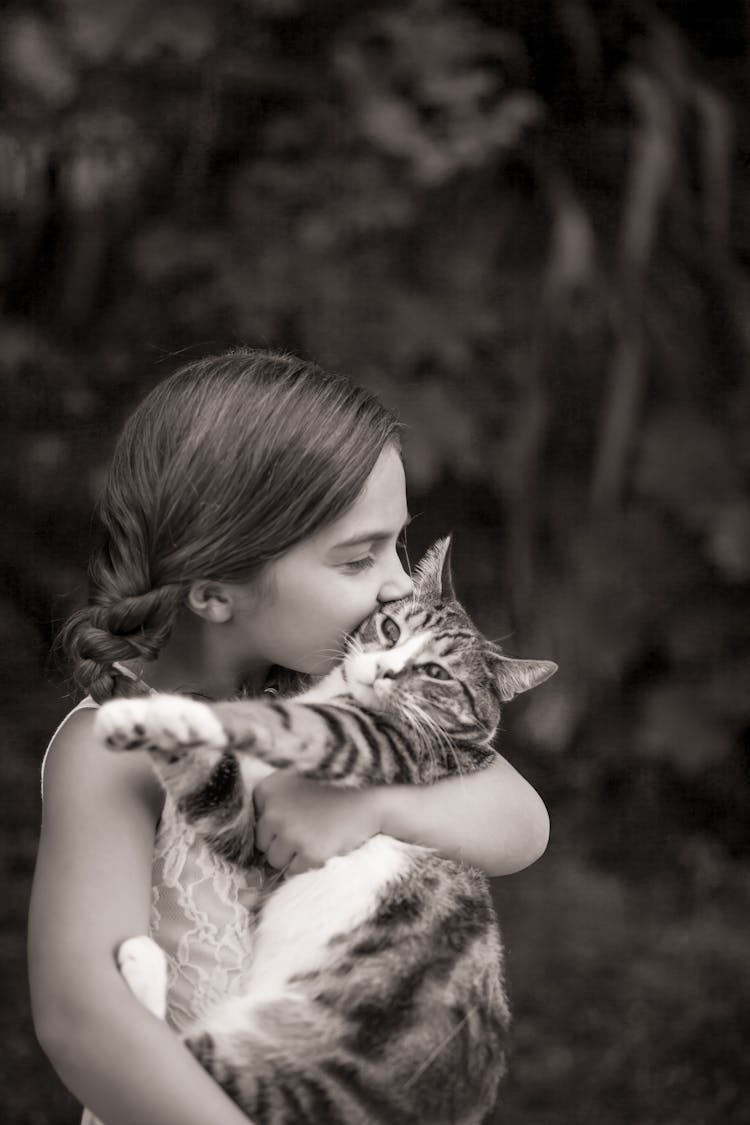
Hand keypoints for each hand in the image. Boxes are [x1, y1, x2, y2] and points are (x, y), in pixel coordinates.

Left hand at [253, 769, 382, 875]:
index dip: (276, 827)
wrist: (368, 804)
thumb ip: (268, 810)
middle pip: (263, 845)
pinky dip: (307, 864)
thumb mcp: (294, 788)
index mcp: (268, 788)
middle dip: (282, 843)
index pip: (256, 825)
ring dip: (293, 856)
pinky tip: (323, 844)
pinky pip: (293, 871)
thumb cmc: (329, 798)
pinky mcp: (308, 852)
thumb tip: (247, 867)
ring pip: (275, 861)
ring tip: (316, 836)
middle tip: (308, 827)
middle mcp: (274, 809)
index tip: (296, 816)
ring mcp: (291, 832)